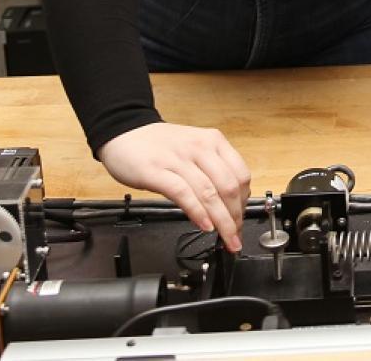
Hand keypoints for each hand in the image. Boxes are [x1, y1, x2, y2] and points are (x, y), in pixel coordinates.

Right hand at [98, 123, 250, 251]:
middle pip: (228, 187)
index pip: (241, 174)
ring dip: (221, 221)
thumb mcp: (194, 149)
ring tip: (226, 238)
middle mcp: (200, 148)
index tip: (242, 220)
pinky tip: (205, 226)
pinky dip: (197, 213)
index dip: (245, 202)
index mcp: (213, 141)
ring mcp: (178, 159)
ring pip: (209, 193)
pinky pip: (183, 194)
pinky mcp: (157, 171)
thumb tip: (230, 202)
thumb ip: (212, 170)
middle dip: (235, 217)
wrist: (125, 132)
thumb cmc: (161, 145)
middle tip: (235, 237)